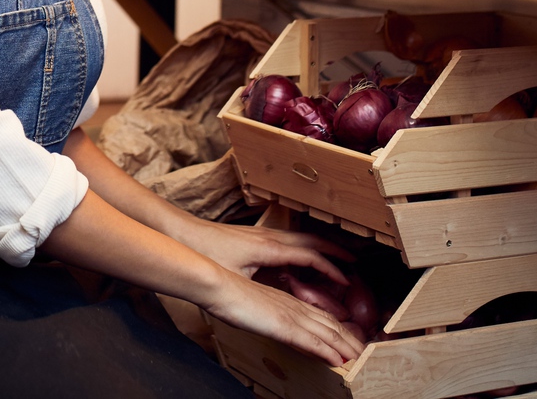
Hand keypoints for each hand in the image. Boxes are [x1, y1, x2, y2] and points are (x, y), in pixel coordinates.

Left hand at [176, 218, 353, 285]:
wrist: (183, 233)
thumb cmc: (206, 254)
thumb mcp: (236, 276)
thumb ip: (261, 287)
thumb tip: (284, 302)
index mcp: (270, 248)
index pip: (309, 256)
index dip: (330, 269)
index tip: (346, 281)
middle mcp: (269, 237)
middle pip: (310, 241)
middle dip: (334, 251)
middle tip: (353, 261)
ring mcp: (261, 234)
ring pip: (299, 238)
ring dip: (319, 248)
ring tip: (334, 258)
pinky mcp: (252, 237)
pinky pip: (287, 241)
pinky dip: (301, 249)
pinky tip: (298, 260)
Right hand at [202, 268, 363, 366]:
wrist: (217, 284)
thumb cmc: (227, 291)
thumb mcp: (252, 303)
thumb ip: (266, 311)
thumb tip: (270, 320)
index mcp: (287, 300)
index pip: (320, 316)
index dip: (336, 328)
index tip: (346, 339)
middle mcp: (293, 307)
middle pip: (330, 324)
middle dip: (348, 339)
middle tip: (362, 351)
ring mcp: (290, 316)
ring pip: (327, 333)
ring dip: (345, 347)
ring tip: (359, 358)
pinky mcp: (283, 326)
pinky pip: (312, 342)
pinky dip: (328, 352)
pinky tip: (339, 361)